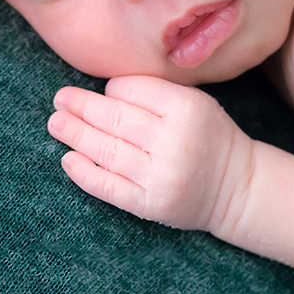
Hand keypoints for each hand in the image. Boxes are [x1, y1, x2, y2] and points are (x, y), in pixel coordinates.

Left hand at [48, 75, 253, 231]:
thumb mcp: (195, 102)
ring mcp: (160, 176)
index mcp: (186, 108)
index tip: (103, 90)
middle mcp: (173, 141)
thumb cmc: (209, 137)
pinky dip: (84, 173)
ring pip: (107, 151)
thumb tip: (103, 91)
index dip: (112, 88)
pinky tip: (68, 159)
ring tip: (56, 123)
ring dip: (75, 136)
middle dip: (82, 107)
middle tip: (60, 99)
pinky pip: (108, 187)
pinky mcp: (150, 204)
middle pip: (115, 119)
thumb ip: (156, 93)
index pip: (133, 90)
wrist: (236, 187)